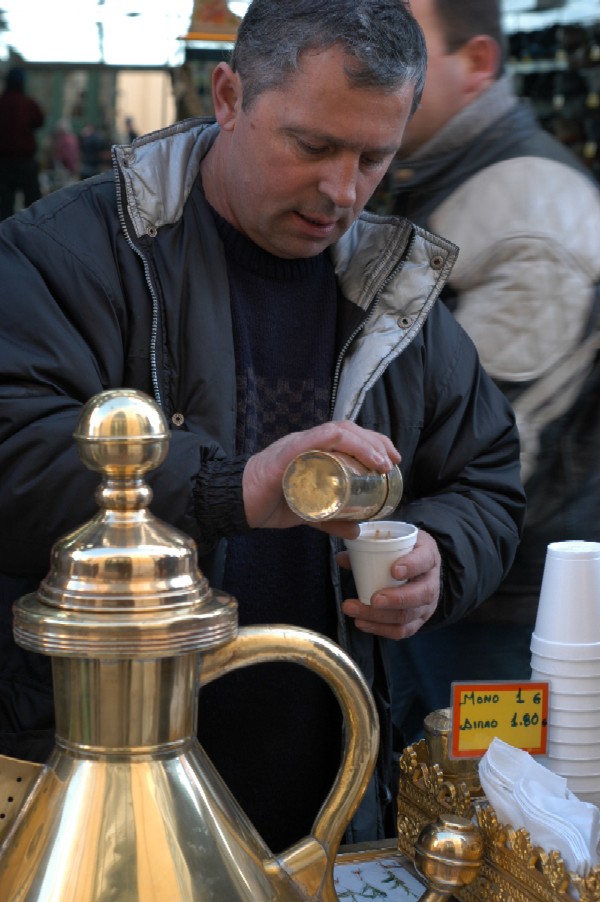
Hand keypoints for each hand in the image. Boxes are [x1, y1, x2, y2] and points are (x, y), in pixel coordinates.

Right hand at [242, 420, 399, 535]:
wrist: (235, 505)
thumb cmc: (268, 503)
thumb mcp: (309, 513)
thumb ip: (331, 521)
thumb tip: (357, 530)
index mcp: (312, 451)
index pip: (348, 435)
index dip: (374, 443)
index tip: (391, 460)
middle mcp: (306, 442)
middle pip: (348, 429)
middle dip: (376, 441)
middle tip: (392, 460)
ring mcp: (296, 446)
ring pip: (337, 431)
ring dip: (364, 443)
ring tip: (381, 461)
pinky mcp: (286, 455)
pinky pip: (315, 440)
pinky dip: (340, 442)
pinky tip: (357, 454)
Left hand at [338, 528, 440, 639]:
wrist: (422, 568)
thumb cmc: (405, 552)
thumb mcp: (395, 542)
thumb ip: (370, 548)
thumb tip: (342, 558)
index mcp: (429, 556)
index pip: (425, 560)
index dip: (412, 566)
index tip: (394, 570)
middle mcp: (432, 582)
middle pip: (420, 594)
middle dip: (396, 599)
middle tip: (373, 599)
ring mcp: (427, 604)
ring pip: (408, 615)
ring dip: (379, 616)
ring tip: (354, 610)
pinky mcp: (418, 620)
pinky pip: (402, 630)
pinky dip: (381, 629)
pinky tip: (362, 623)